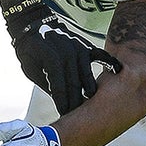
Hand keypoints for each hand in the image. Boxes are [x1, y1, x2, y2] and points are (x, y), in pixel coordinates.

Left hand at [2, 0, 117, 113]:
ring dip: (90, 93)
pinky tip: (115, 78)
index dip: (62, 104)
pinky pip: (101, 57)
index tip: (65, 117)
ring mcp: (78, 47)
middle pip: (75, 84)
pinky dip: (109, 66)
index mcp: (50, 57)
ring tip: (92, 109)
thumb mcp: (30, 68)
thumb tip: (61, 101)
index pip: (59, 87)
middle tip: (79, 120)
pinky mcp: (85, 45)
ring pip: (88, 76)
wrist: (32, 25)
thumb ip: (46, 83)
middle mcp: (66, 51)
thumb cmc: (29, 51)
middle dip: (76, 103)